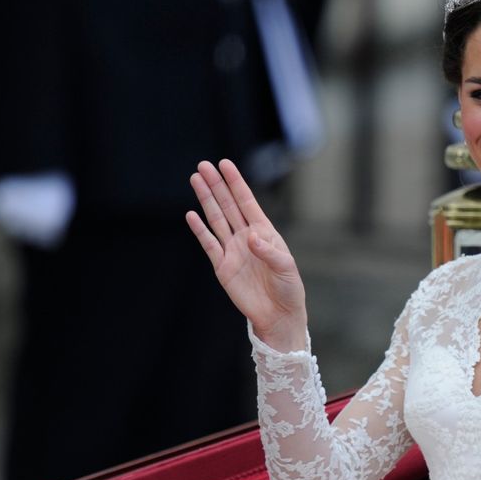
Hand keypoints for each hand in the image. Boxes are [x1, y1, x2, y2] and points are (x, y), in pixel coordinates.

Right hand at [186, 159, 306, 350]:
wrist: (277, 314)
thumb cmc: (288, 289)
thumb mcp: (286, 268)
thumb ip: (269, 251)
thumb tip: (251, 238)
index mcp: (264, 232)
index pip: (247, 202)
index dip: (236, 183)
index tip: (225, 164)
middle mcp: (246, 237)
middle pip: (228, 205)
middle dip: (216, 185)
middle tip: (202, 166)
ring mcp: (232, 250)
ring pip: (216, 219)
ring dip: (206, 200)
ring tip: (195, 180)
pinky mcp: (221, 267)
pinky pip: (208, 244)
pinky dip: (200, 230)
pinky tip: (191, 214)